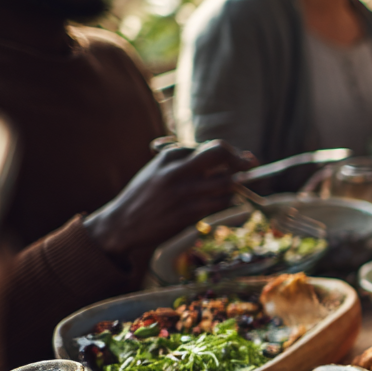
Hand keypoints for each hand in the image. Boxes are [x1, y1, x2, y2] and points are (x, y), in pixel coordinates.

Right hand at [83, 140, 254, 262]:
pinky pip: (220, 204)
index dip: (231, 153)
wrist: (122, 224)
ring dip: (234, 187)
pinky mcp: (187, 213)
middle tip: (249, 166)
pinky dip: (227, 202)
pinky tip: (220, 204)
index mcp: (169, 156)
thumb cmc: (146, 196)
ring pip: (226, 182)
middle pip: (220, 153)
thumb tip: (226, 156)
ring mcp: (183, 193)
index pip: (212, 147)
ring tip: (229, 191)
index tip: (242, 160)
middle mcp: (177, 171)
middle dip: (240, 160)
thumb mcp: (159, 170)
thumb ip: (186, 161)